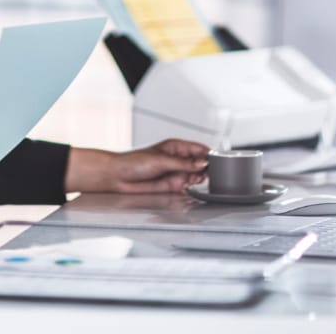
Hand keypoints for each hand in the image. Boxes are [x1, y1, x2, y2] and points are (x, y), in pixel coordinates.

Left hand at [65, 139, 208, 193]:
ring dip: (198, 179)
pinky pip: (187, 187)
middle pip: (200, 163)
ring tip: (194, 180)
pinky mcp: (172, 185)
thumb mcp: (161, 160)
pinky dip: (191, 189)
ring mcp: (176, 172)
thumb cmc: (134, 162)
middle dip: (205, 169)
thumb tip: (202, 162)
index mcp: (176, 147)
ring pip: (195, 176)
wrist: (119, 178)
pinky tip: (190, 188)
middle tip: (205, 173)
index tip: (216, 161)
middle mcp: (178, 159)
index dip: (208, 154)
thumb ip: (183, 163)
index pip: (199, 149)